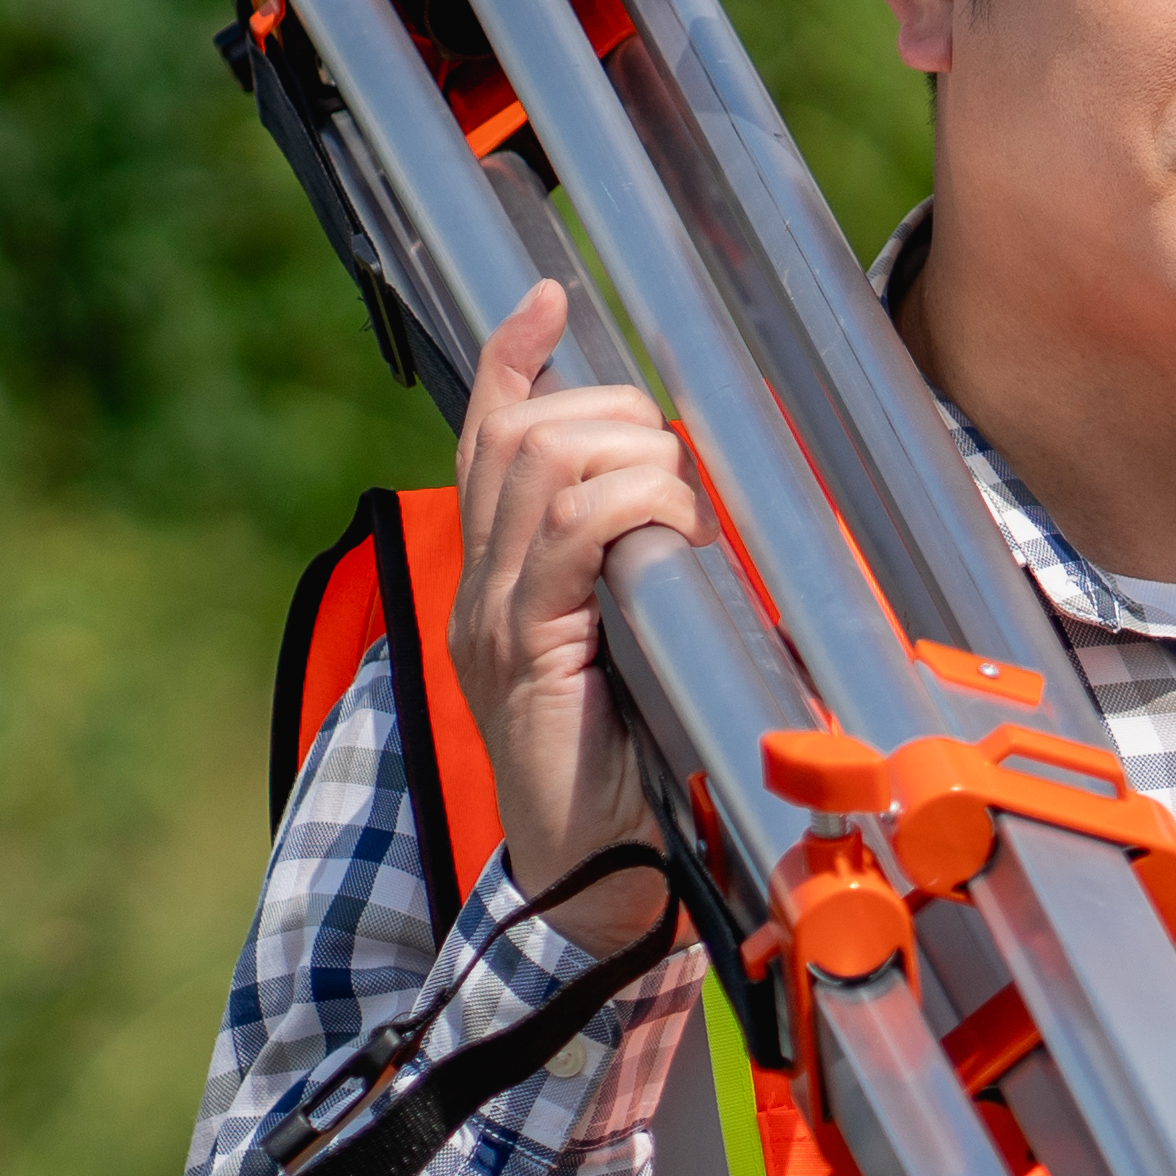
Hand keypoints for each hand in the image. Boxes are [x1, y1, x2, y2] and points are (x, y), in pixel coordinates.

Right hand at [454, 284, 697, 927]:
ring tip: (678, 514)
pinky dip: (630, 509)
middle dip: (607, 413)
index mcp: (498, 578)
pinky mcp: (524, 652)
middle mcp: (478, 586)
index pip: (486, 438)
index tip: (549, 296)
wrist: (596, 878)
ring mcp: (493, 617)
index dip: (513, 360)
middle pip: (518, 433)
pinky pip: (567, 537)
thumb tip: (696, 505)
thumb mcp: (637, 642)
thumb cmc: (636, 768)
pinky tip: (670, 534)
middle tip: (670, 468)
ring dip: (631, 461)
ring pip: (539, 467)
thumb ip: (641, 574)